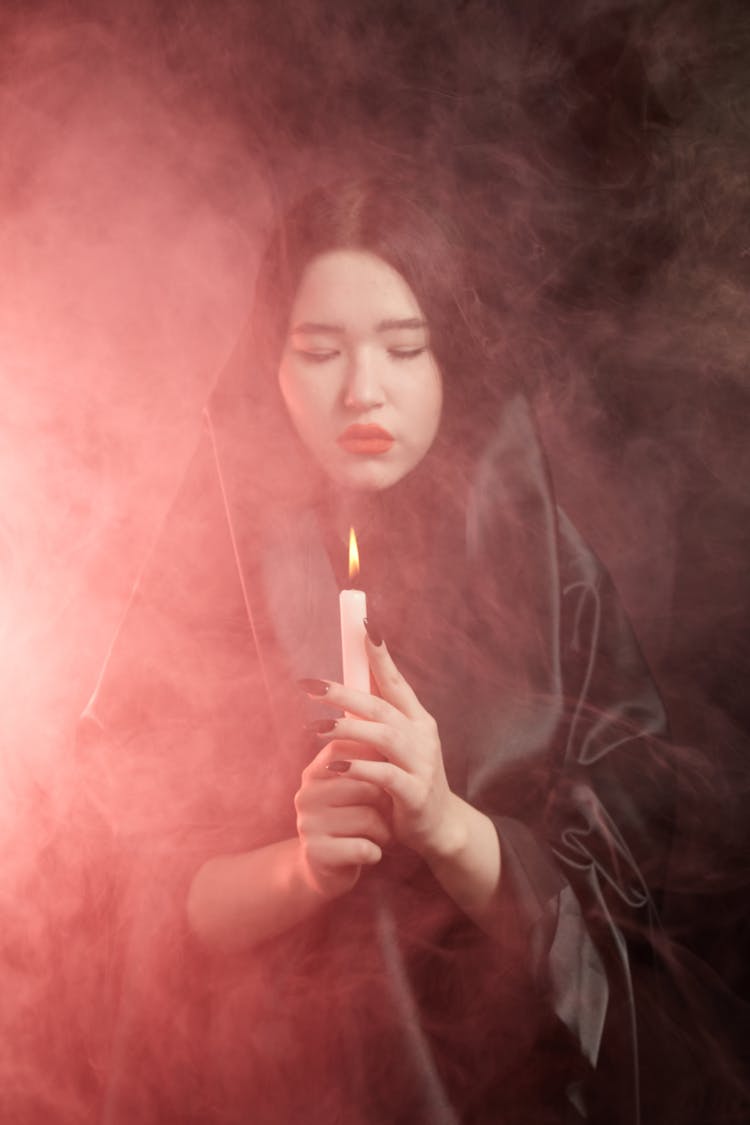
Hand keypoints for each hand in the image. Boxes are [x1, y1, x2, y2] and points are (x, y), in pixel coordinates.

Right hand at [294, 738, 391, 898]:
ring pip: (367, 818)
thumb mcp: (357, 782)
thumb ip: (368, 751)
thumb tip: (385, 708)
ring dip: (384, 830)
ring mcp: (308, 823)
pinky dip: (376, 852)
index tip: (389, 780)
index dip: (379, 765)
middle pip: (366, 785)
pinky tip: (372, 853)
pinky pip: (363, 847)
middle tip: (388, 814)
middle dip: (387, 802)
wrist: (328, 867)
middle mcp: (307, 793)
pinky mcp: (317, 853)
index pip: (353, 750)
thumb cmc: (353, 816)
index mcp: (316, 771)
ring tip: (381, 834)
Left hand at [304, 635, 464, 861]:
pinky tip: (334, 765)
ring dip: (345, 729)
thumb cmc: (410, 781)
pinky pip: (384, 774)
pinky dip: (358, 767)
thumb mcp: (397, 746)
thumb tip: (343, 688)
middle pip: (381, 704)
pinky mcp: (415, 792)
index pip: (395, 680)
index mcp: (416, 719)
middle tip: (310, 685)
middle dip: (343, 693)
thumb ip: (377, 720)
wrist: (441, 828)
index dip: (380, 653)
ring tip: (313, 728)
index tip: (364, 624)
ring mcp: (421, 762)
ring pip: (382, 735)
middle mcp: (421, 734)